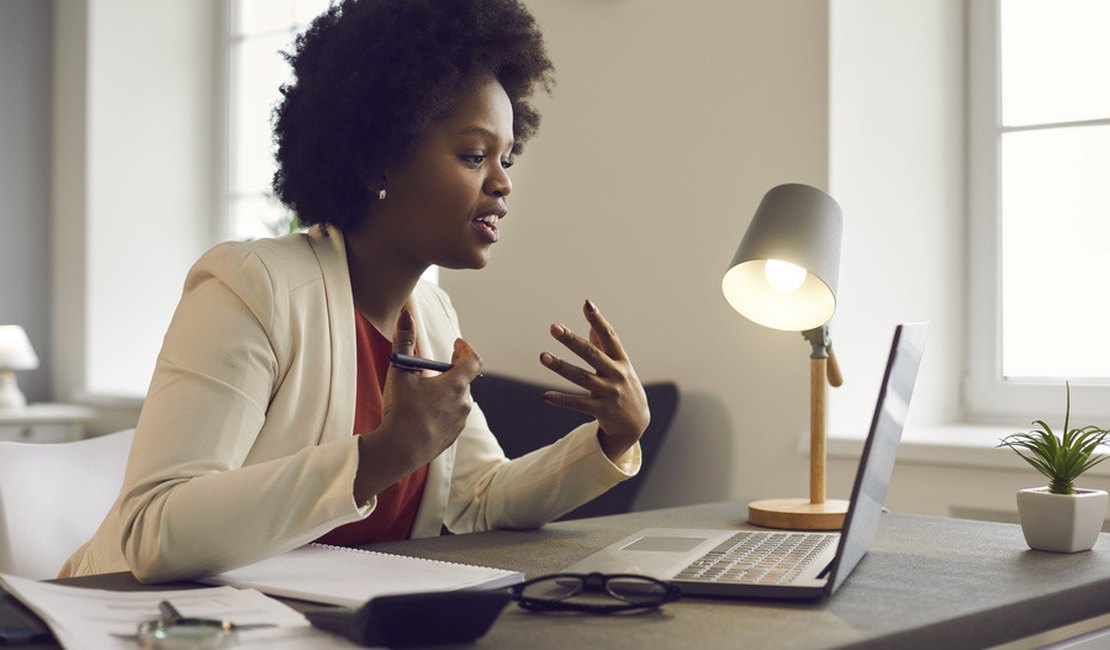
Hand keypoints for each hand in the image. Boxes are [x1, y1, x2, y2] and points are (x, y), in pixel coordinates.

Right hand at [355, 309, 480, 501]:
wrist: (400, 451)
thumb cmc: (402, 410)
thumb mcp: (400, 373)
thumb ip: (404, 342)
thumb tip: (405, 315)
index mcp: (456, 385)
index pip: (472, 360)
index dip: (465, 349)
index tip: (457, 343)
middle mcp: (463, 403)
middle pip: (463, 380)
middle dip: (451, 370)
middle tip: (436, 366)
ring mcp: (459, 422)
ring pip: (456, 400)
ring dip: (445, 392)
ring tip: (426, 390)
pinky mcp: (451, 437)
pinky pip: (450, 417)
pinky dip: (441, 410)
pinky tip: (424, 413)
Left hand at [539, 299, 649, 460]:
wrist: (636, 423)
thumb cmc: (624, 386)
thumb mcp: (620, 365)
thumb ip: (604, 345)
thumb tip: (592, 321)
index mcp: (621, 360)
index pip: (610, 336)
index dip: (598, 320)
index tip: (587, 303)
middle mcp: (616, 374)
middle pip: (592, 354)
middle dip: (572, 340)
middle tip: (554, 327)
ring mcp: (609, 393)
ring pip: (581, 377)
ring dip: (561, 366)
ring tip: (543, 356)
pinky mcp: (601, 410)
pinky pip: (578, 404)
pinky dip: (561, 400)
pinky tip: (545, 396)